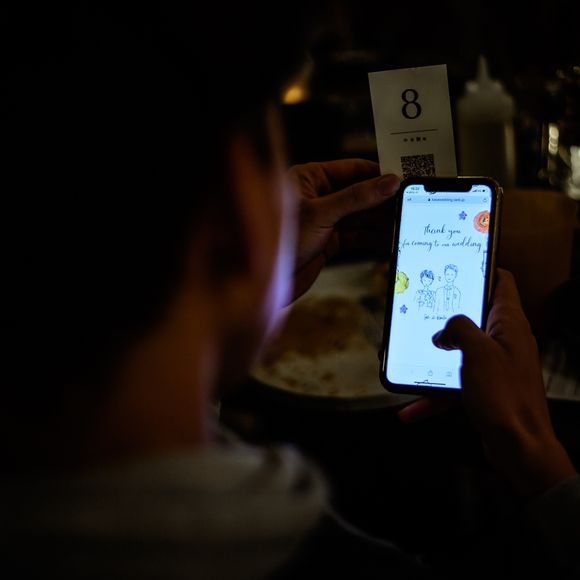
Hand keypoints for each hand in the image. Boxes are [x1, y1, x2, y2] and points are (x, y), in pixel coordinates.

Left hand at [288, 159, 399, 299]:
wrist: (262, 281)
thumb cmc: (279, 239)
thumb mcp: (320, 213)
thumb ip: (356, 197)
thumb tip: (388, 181)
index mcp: (310, 178)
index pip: (353, 169)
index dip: (379, 175)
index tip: (405, 180)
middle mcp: (318, 197)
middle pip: (359, 194)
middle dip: (384, 202)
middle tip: (411, 205)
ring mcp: (323, 221)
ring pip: (360, 218)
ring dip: (381, 223)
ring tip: (405, 225)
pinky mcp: (327, 243)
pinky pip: (356, 237)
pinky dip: (372, 240)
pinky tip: (389, 241)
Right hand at [404, 269, 575, 496]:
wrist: (519, 448)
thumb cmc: (504, 395)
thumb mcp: (478, 352)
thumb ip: (459, 329)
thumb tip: (444, 331)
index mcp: (510, 324)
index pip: (501, 281)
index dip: (481, 268)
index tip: (454, 265)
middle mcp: (505, 341)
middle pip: (475, 315)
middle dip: (447, 312)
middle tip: (421, 305)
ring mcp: (495, 366)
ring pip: (460, 351)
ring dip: (435, 354)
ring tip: (409, 352)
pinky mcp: (486, 389)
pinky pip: (455, 384)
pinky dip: (434, 393)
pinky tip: (410, 408)